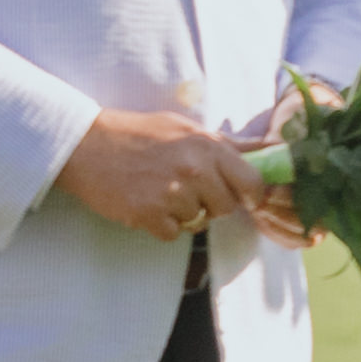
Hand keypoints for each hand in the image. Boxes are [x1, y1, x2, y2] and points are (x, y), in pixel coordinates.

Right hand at [57, 105, 290, 244]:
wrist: (87, 145)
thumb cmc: (139, 134)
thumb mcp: (187, 128)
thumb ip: (230, 144)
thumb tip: (273, 150)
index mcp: (208, 145)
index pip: (252, 183)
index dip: (251, 195)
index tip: (242, 196)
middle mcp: (194, 169)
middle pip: (226, 207)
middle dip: (212, 203)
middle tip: (188, 189)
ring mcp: (172, 193)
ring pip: (198, 221)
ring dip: (183, 213)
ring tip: (160, 191)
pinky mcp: (149, 214)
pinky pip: (173, 233)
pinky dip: (162, 225)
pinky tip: (147, 204)